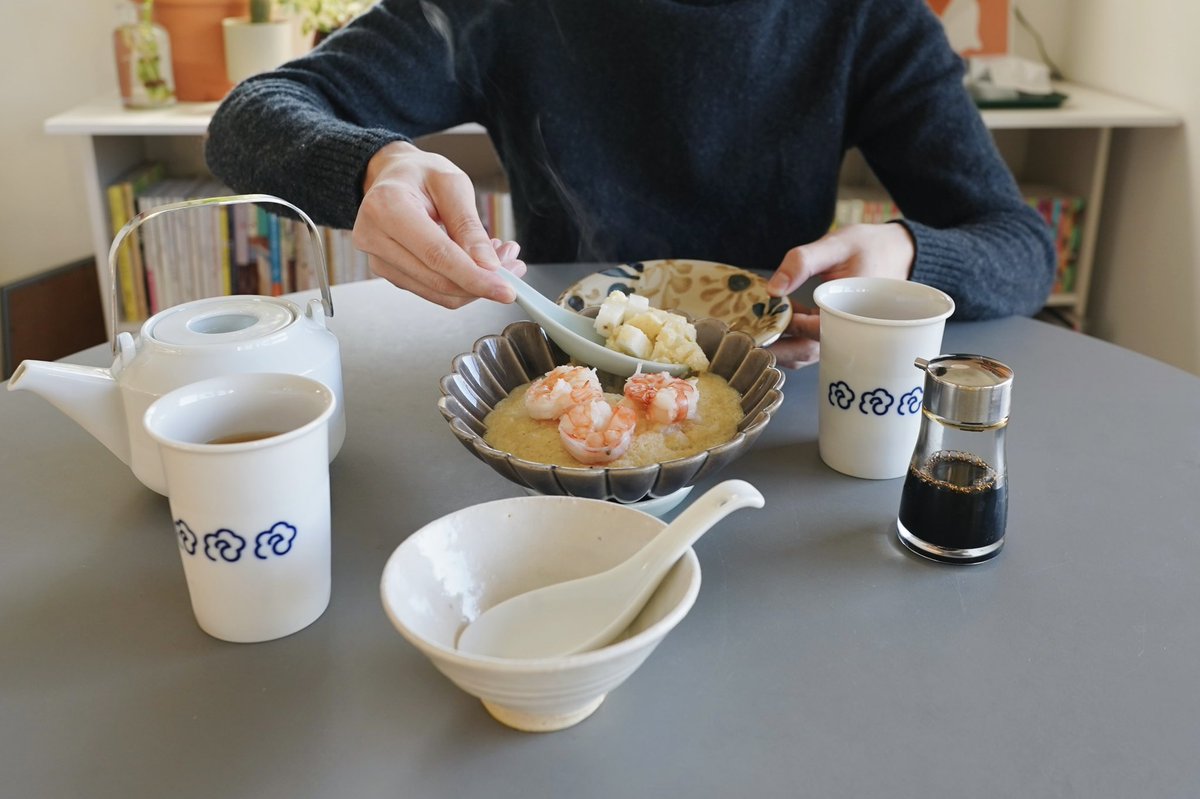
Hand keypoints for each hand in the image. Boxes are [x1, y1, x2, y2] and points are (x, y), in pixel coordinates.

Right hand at [353, 141, 525, 307]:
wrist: (391, 177)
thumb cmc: (419, 174)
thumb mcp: (451, 183)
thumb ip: (468, 225)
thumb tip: (487, 265)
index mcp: (387, 208)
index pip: (436, 255)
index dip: (474, 277)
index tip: (506, 290)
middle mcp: (375, 238)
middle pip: (437, 280)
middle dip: (482, 282)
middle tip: (514, 266)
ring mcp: (379, 260)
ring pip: (436, 292)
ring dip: (474, 284)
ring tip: (498, 259)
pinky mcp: (389, 273)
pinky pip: (431, 290)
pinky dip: (459, 282)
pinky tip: (475, 262)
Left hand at [764, 223, 914, 367]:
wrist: (898, 252)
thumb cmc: (870, 246)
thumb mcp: (837, 245)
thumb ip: (804, 262)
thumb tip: (772, 288)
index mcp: (851, 313)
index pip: (815, 332)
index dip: (786, 328)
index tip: (760, 320)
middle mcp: (846, 331)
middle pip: (807, 353)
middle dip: (775, 348)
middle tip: (746, 339)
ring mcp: (838, 334)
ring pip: (804, 354)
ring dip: (778, 347)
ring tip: (750, 333)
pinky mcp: (831, 332)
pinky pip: (806, 345)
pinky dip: (786, 340)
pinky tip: (767, 324)